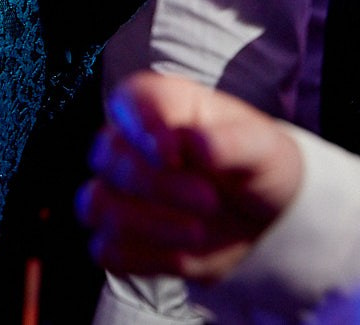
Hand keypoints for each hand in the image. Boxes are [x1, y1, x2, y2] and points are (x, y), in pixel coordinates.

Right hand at [78, 71, 300, 281]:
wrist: (262, 214)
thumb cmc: (255, 164)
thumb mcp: (262, 147)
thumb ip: (230, 141)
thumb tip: (195, 145)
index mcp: (161, 104)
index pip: (131, 100)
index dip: (144, 126)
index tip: (173, 153)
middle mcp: (129, 142)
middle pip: (110, 158)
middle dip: (158, 185)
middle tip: (209, 200)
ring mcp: (119, 191)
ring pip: (97, 204)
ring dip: (145, 224)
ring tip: (198, 233)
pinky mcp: (121, 237)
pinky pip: (106, 250)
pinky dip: (141, 258)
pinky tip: (181, 256)